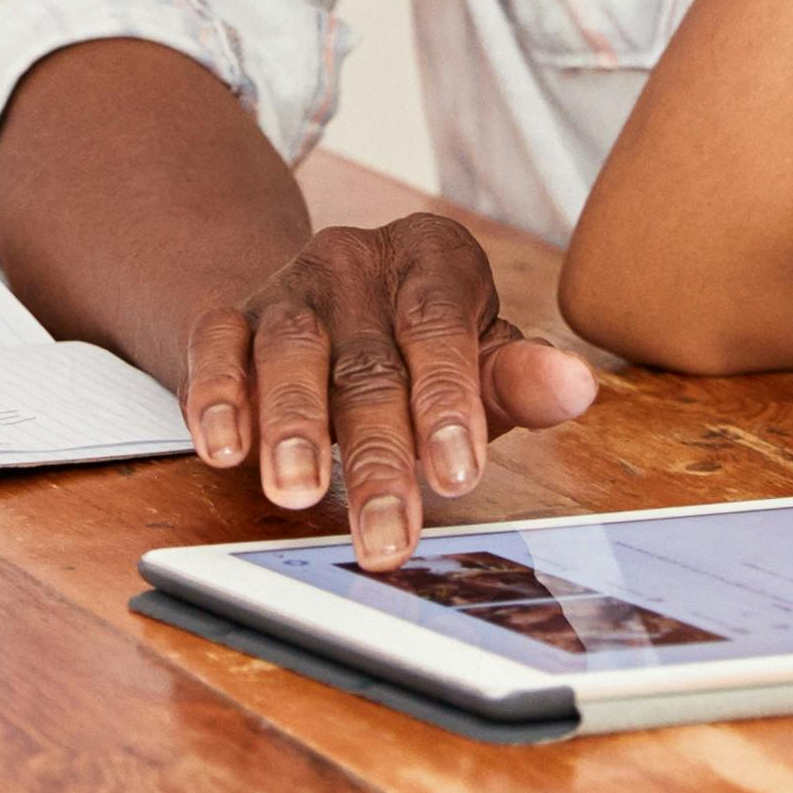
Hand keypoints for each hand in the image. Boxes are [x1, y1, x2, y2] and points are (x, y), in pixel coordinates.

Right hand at [184, 214, 595, 568]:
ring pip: (290, 351)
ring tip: (298, 493)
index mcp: (433, 256)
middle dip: (378, 456)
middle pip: (369, 362)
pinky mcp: (230, 313)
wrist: (322, 312)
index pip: (440, 330)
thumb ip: (515, 379)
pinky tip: (225, 448)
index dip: (447, 404)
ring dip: (294, 426)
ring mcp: (290, 284)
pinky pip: (216, 343)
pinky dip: (218, 395)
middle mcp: (358, 259)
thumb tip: (576, 387)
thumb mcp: (476, 359)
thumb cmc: (418, 349)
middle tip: (386, 535)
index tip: (457, 476)